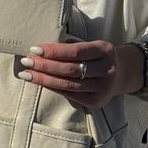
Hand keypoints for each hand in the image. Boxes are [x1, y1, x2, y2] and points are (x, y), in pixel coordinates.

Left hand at [17, 40, 144, 108]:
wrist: (120, 73)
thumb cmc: (97, 56)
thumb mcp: (91, 46)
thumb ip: (70, 48)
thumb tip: (39, 51)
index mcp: (105, 50)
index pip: (75, 51)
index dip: (54, 51)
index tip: (35, 48)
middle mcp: (107, 70)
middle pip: (70, 69)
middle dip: (45, 66)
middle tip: (26, 62)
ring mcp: (103, 88)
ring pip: (68, 84)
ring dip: (44, 79)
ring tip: (27, 74)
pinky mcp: (96, 101)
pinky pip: (70, 94)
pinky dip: (53, 87)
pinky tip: (41, 82)